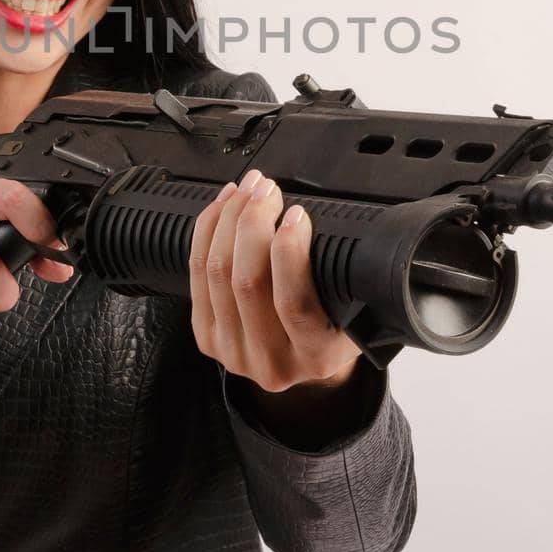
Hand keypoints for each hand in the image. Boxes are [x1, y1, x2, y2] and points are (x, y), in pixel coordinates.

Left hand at [189, 169, 362, 392]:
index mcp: (314, 358)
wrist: (304, 360)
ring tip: (246, 189)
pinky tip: (223, 207)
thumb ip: (341, 277)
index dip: (289, 251)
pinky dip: (207, 232)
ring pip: (218, 273)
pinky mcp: (207, 335)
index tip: (296, 214)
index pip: (293, 303)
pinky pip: (197, 274)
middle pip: (247, 282)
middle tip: (267, 189)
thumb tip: (317, 221)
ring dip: (230, 219)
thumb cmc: (335, 327)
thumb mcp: (355, 311)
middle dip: (253, 222)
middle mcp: (270, 362)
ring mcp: (232, 351)